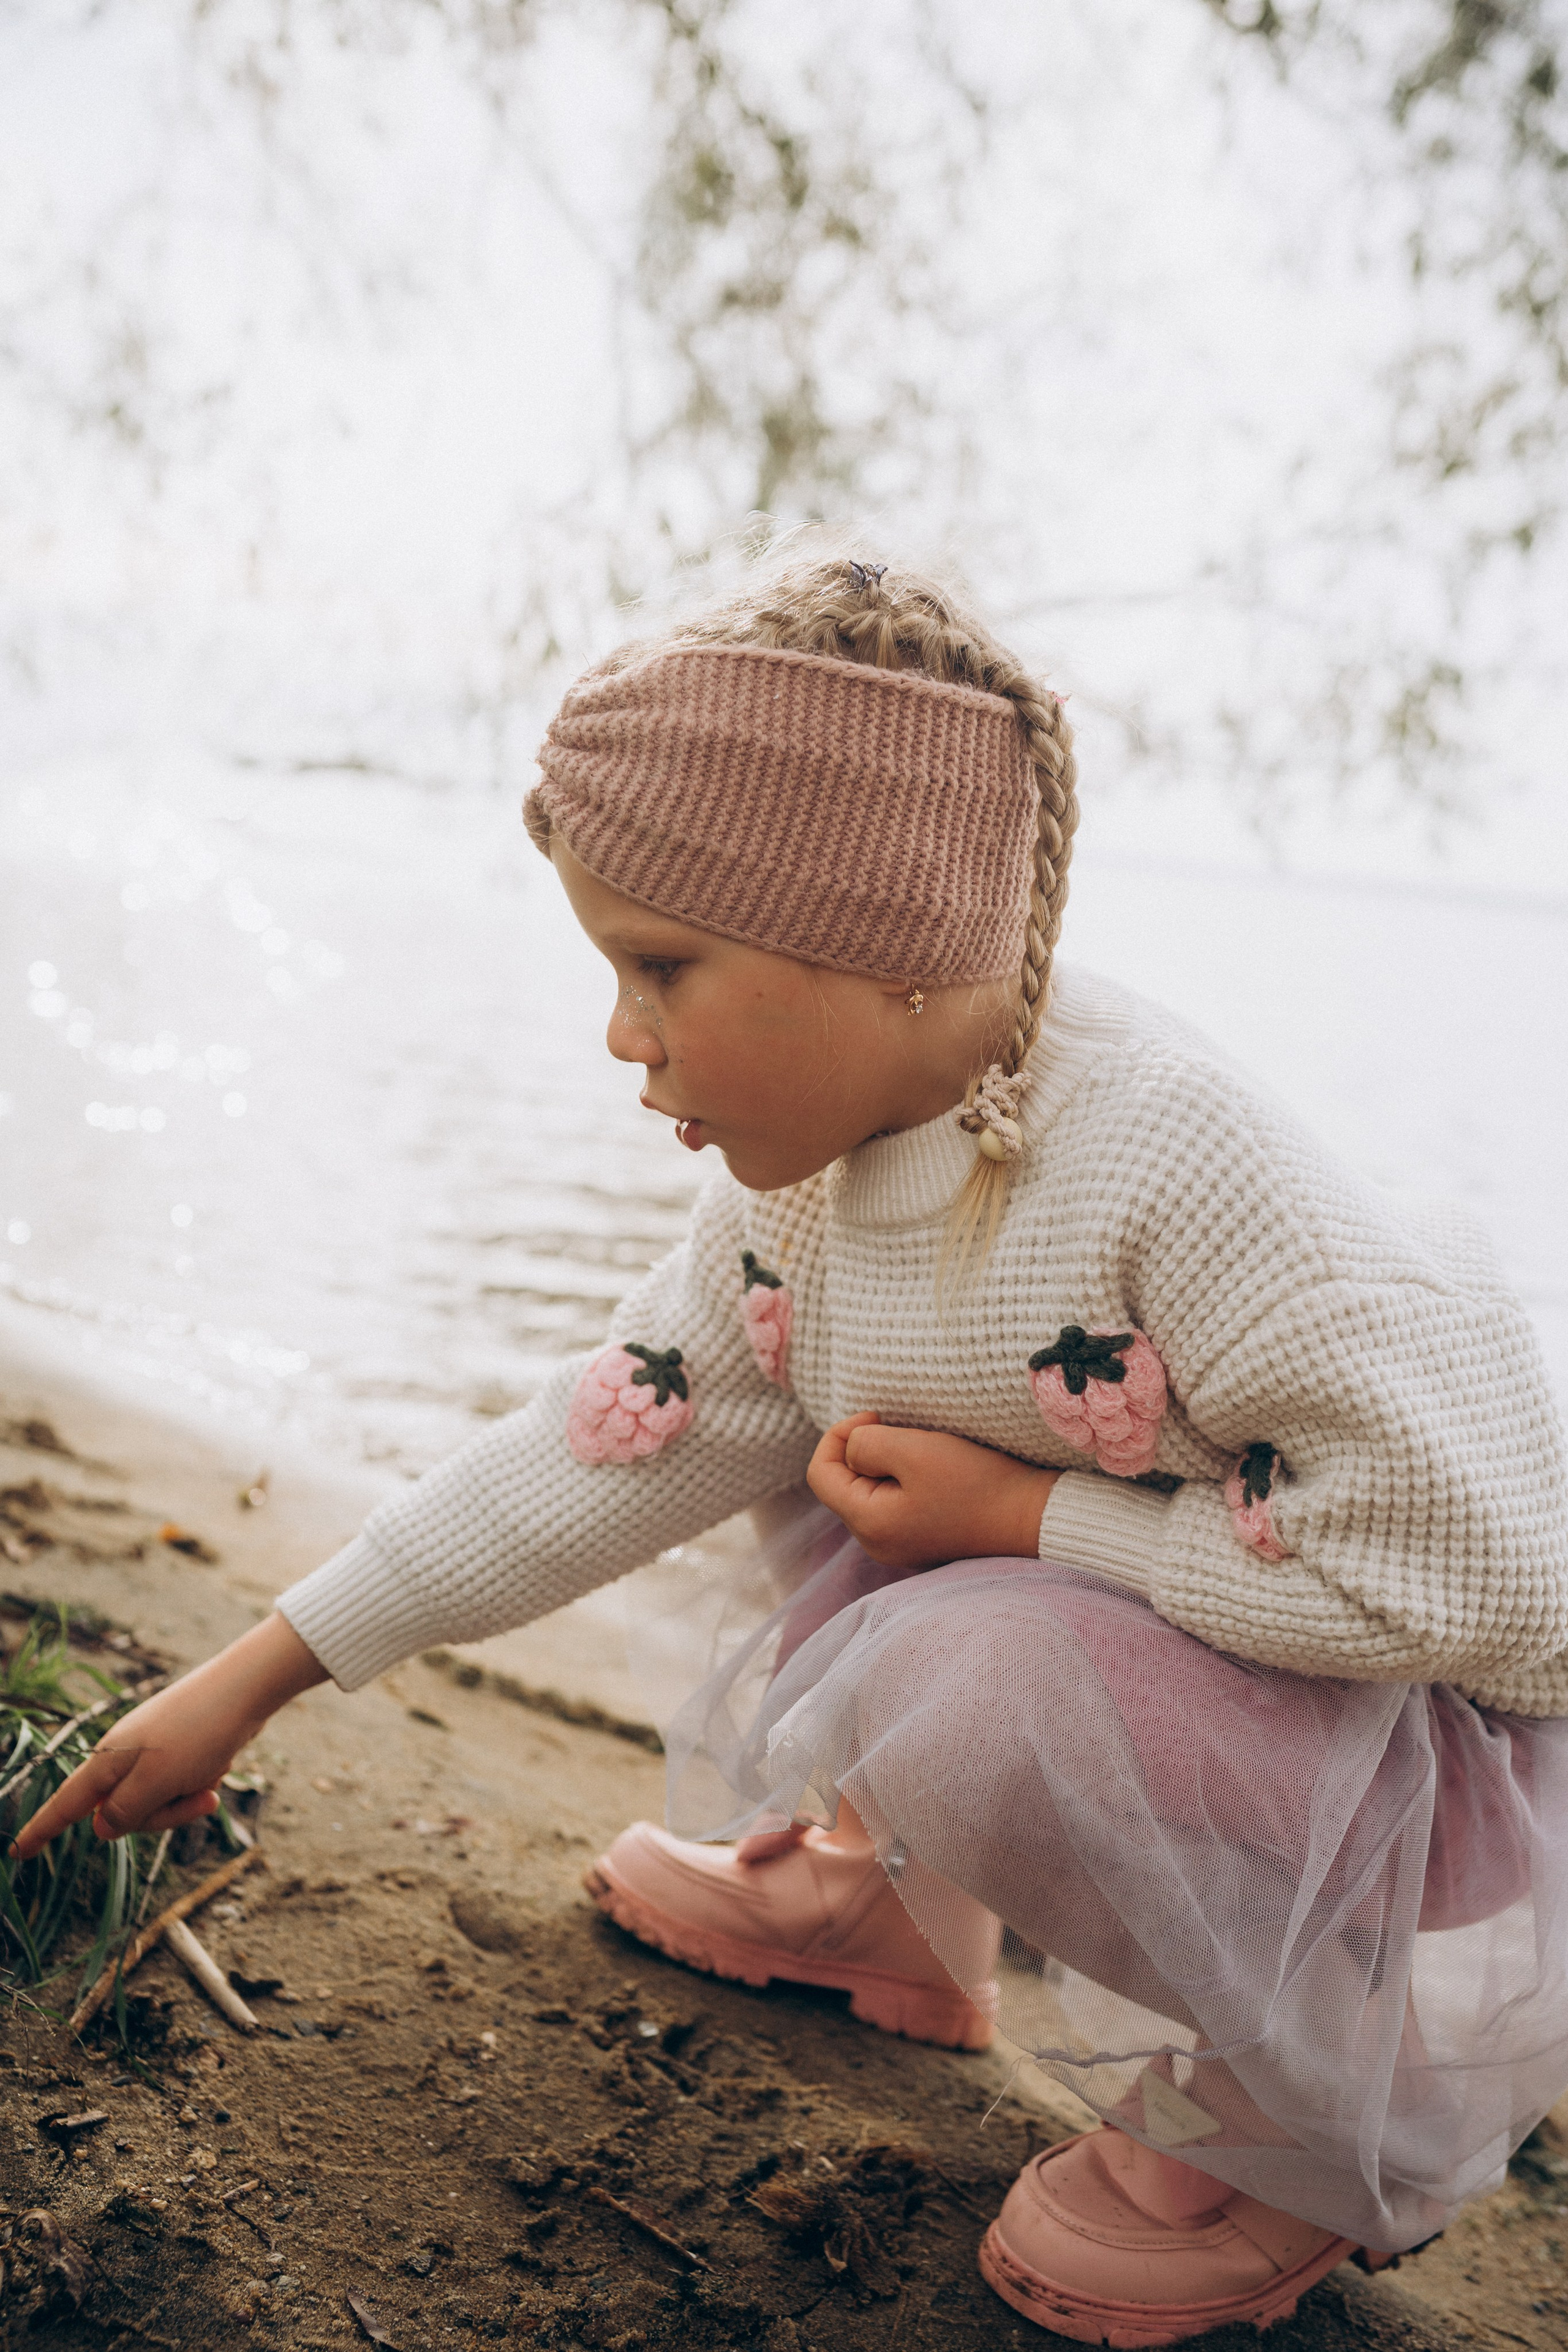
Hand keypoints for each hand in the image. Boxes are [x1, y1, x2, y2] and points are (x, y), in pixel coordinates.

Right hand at [7, 1613, 327, 1859]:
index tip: (16, 1853)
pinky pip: (180, 1788)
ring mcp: (151, 1755)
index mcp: (108, 1763)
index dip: (41, 1831)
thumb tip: (101, 1828)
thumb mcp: (158, 1781)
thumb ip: (125, 1811)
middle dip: (164, 1816)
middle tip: (198, 1796)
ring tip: (212, 1775)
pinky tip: (220, 1762)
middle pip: (125, 1816)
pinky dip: (201, 1784)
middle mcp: (124, 1758)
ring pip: (157, 1805)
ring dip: (187, 1799)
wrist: (246, 1688)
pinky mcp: (176, 1753)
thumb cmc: (200, 1732)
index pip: (66, 1806)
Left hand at [807, 1412, 1057, 1571]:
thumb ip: (866, 1445)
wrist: (1032, 1516)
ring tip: (922, 1449)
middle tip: (904, 1430)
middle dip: (865, 1448)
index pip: (820, 1472)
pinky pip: (892, 1500)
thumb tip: (852, 1449)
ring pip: (868, 1489)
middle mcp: (876, 1543)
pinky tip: (933, 1470)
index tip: (878, 1418)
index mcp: (868, 1524)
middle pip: (842, 1482)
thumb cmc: (975, 1482)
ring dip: (886, 1461)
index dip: (839, 1434)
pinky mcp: (920, 1538)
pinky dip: (903, 1477)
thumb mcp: (913, 1450)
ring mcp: (899, 1544)